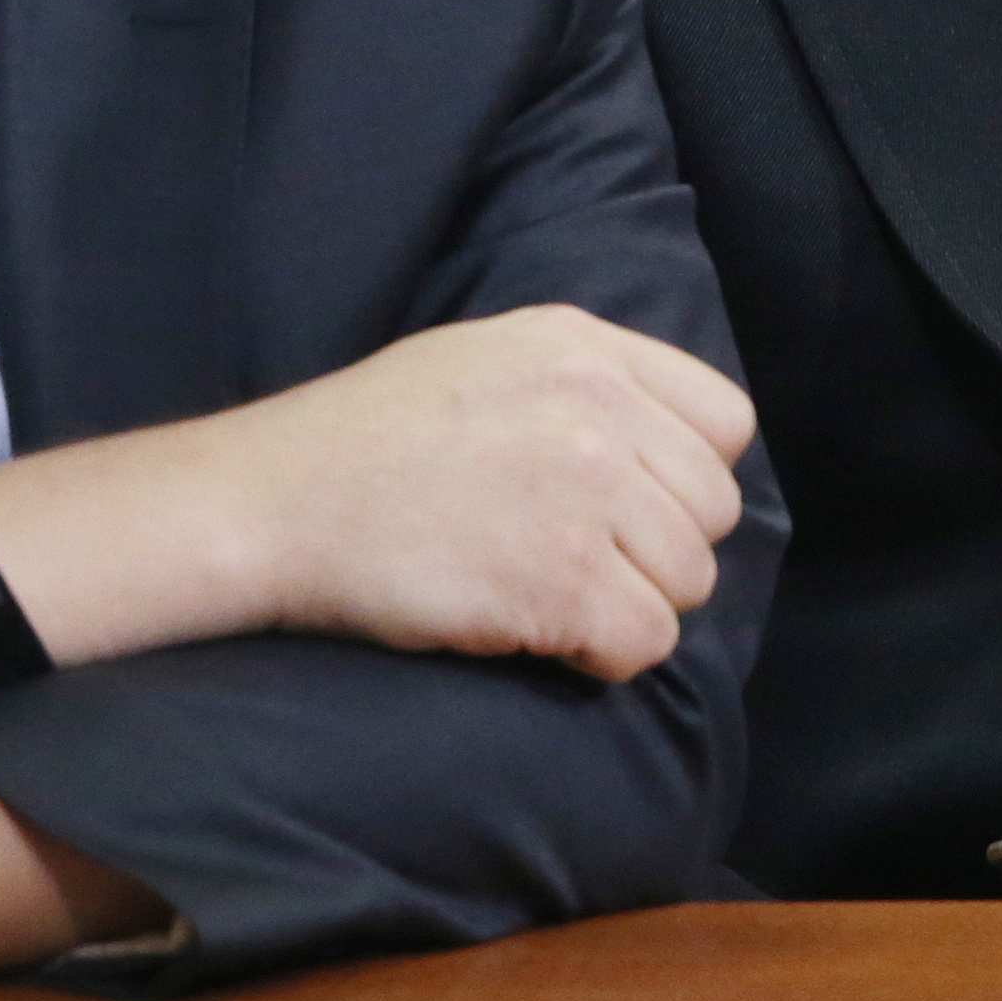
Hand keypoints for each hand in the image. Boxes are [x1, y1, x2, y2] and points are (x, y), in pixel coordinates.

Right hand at [238, 305, 754, 680]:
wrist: (276, 500)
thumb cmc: (368, 440)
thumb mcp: (485, 358)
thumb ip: (583, 384)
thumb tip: (665, 451)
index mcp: (582, 345)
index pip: (725, 421)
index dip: (685, 476)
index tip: (629, 504)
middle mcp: (598, 406)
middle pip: (713, 509)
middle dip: (657, 547)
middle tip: (571, 558)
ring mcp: (586, 490)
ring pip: (690, 580)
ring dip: (629, 603)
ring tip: (544, 591)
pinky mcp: (566, 576)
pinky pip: (648, 642)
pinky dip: (601, 655)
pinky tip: (533, 629)